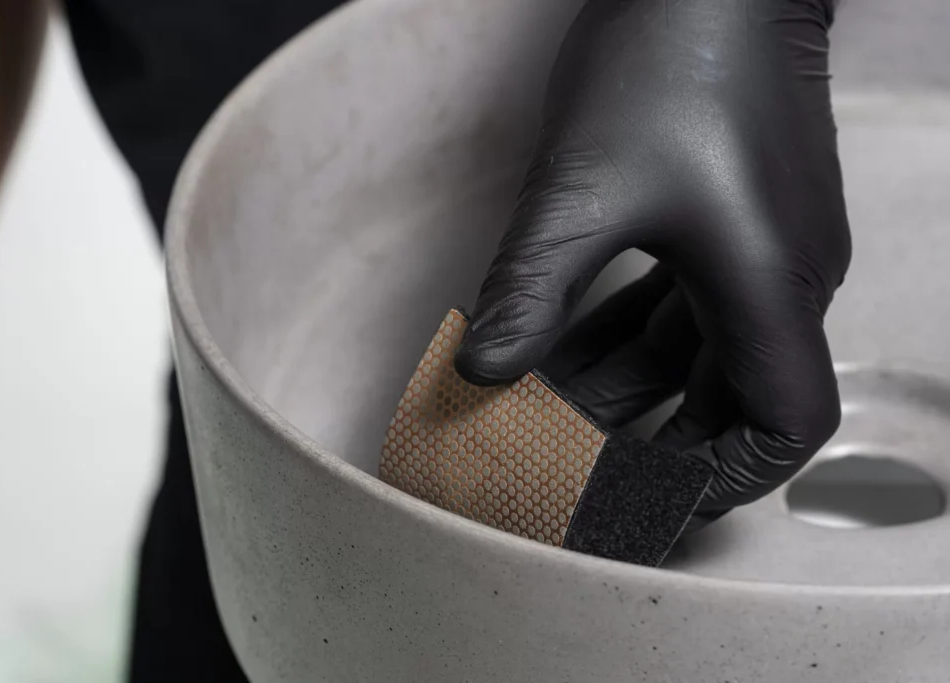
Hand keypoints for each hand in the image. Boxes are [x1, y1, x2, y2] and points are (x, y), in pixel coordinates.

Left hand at [455, 0, 848, 524]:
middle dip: (645, 434)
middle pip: (727, 396)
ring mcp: (758, 242)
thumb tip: (482, 373)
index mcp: (770, 284)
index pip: (784, 424)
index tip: (650, 499)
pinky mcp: (729, 212)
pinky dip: (625, 327)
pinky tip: (561, 336)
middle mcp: (779, 275)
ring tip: (542, 404)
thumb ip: (531, 290)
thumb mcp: (583, 190)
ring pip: (694, 347)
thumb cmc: (670, 61)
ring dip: (622, 380)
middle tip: (566, 456)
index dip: (726, 478)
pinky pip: (683, 298)